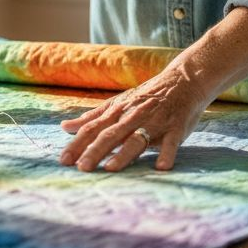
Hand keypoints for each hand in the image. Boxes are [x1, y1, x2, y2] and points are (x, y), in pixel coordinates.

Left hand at [58, 64, 212, 172]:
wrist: (184, 80)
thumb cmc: (147, 96)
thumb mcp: (118, 104)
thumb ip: (92, 118)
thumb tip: (64, 127)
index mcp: (117, 112)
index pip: (92, 128)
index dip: (77, 144)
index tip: (63, 160)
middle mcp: (133, 116)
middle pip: (110, 134)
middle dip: (95, 151)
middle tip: (81, 168)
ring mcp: (155, 121)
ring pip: (136, 138)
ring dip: (124, 153)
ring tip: (111, 168)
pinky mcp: (176, 127)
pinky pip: (172, 142)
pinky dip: (167, 153)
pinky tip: (161, 166)